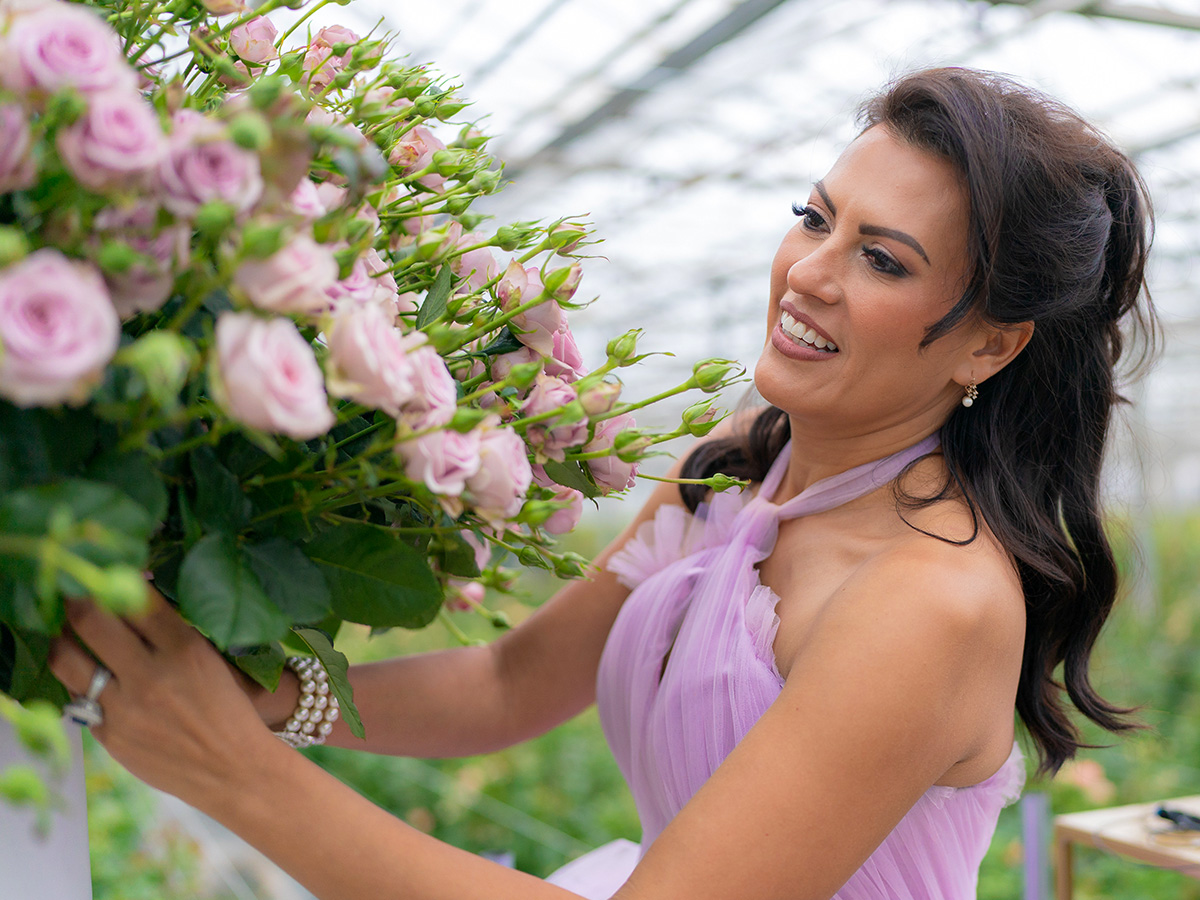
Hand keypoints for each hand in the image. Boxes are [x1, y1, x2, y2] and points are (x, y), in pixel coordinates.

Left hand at [48, 585, 280, 807]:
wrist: (232, 769)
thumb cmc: (228, 710)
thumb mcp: (211, 660)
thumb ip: (173, 629)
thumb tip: (135, 590)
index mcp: (185, 648)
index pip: (134, 597)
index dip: (115, 577)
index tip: (108, 573)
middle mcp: (151, 674)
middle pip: (90, 620)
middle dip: (76, 599)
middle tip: (75, 593)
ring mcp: (125, 707)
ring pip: (66, 658)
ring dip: (62, 637)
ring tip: (69, 632)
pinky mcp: (109, 734)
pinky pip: (76, 696)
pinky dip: (78, 679)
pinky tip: (86, 673)